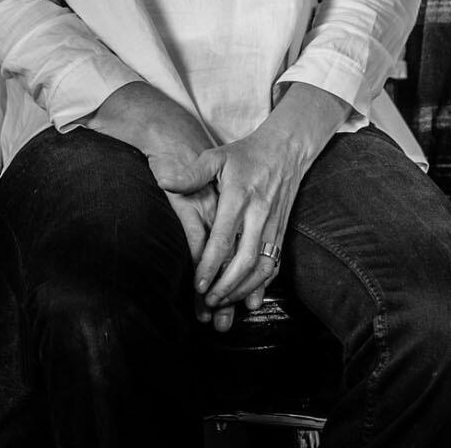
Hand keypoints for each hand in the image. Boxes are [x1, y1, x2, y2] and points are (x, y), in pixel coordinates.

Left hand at [152, 85, 346, 331]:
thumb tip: (163, 183)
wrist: (286, 148)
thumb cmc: (245, 154)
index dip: (210, 265)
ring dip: (244, 289)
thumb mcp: (217, 157)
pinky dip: (263, 283)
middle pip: (245, 259)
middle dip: (227, 286)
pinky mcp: (282, 230)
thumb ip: (191, 174)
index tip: (197, 286)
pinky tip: (251, 297)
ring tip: (224, 302)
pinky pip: (275, 263)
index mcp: (239, 197)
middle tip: (208, 301)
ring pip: (263, 266)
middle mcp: (259, 214)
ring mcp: (273, 224)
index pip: (223, 238)